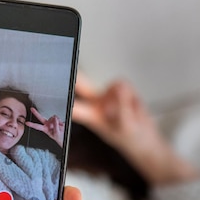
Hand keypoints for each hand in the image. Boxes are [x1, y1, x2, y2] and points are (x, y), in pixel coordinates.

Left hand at [26, 107, 64, 147]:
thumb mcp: (56, 134)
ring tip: (59, 127)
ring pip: (52, 117)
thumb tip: (55, 119)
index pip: (37, 126)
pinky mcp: (56, 119)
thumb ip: (55, 126)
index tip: (26, 123)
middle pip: (40, 118)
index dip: (32, 125)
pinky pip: (57, 117)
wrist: (64, 136)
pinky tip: (60, 125)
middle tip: (31, 109)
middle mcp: (47, 124)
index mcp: (45, 129)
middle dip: (36, 113)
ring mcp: (51, 121)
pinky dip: (59, 121)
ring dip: (56, 121)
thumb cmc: (59, 137)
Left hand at [72, 73, 199, 184]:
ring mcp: (108, 95)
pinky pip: (125, 85)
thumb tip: (118, 92)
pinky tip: (134, 106)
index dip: (65, 99)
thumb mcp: (126, 128)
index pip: (74, 106)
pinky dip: (132, 96)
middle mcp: (96, 102)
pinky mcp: (120, 89)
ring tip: (130, 113)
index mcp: (91, 116)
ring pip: (114, 85)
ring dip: (124, 97)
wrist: (144, 138)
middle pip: (83, 84)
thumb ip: (122, 109)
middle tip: (67, 62)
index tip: (55, 93)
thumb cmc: (129, 137)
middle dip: (76, 74)